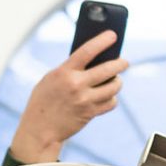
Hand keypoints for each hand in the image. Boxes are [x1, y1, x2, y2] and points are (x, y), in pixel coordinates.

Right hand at [9, 32, 128, 163]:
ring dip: (117, 82)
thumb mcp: (51, 79)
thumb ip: (69, 70)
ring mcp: (85, 100)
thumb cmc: (44, 101)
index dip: (102, 41)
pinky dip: (112, 99)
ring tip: (116, 81)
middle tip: (124, 62)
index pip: (88, 51)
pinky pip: (110, 103)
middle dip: (120, 64)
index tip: (113, 36)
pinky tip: (108, 96)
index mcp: (64, 72)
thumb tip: (92, 60)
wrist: (40, 129)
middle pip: (107, 70)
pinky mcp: (90, 113)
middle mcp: (76, 85)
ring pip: (113, 87)